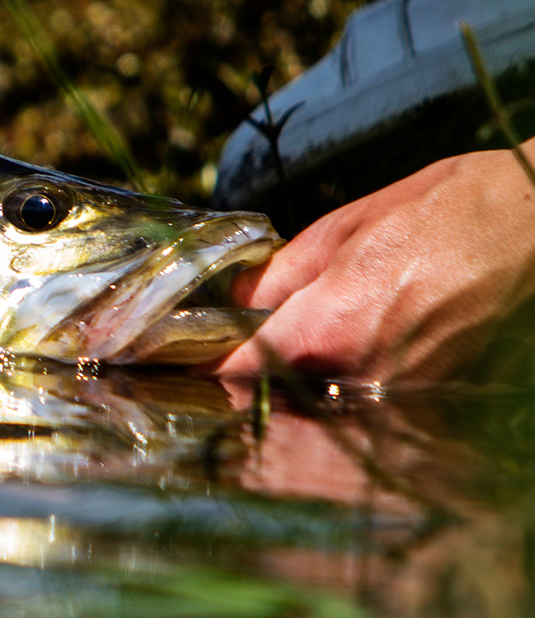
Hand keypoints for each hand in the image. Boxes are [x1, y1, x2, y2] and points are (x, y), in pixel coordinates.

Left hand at [208, 145, 534, 384]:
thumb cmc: (447, 211)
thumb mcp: (343, 228)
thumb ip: (278, 276)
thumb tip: (235, 301)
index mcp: (327, 327)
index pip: (234, 370)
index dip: (196, 367)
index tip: (170, 358)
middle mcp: (357, 373)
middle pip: (269, 398)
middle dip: (238, 381)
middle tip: (213, 358)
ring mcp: (395, 392)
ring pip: (312, 406)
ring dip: (283, 389)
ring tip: (268, 356)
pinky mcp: (425, 397)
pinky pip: (357, 401)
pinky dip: (331, 388)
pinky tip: (325, 362)